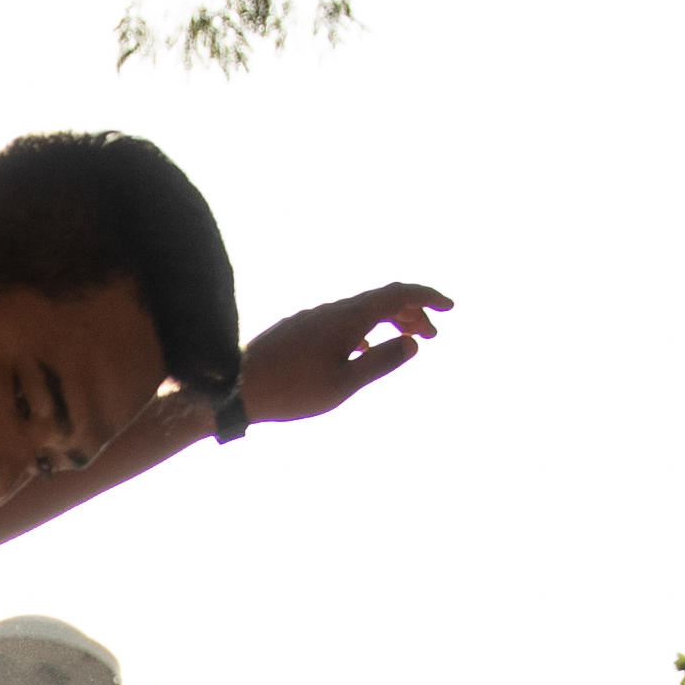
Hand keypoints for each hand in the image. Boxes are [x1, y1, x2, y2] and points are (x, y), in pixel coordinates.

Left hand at [236, 281, 450, 427]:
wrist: (234, 386)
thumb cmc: (290, 390)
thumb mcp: (343, 384)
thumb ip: (380, 363)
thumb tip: (413, 343)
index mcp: (348, 318)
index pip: (397, 293)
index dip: (427, 297)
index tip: (450, 309)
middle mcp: (333, 310)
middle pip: (382, 299)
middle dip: (413, 312)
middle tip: (434, 334)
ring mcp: (315, 318)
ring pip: (362, 311)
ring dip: (389, 322)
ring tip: (407, 343)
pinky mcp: (301, 329)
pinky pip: (344, 321)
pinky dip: (366, 330)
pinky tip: (364, 352)